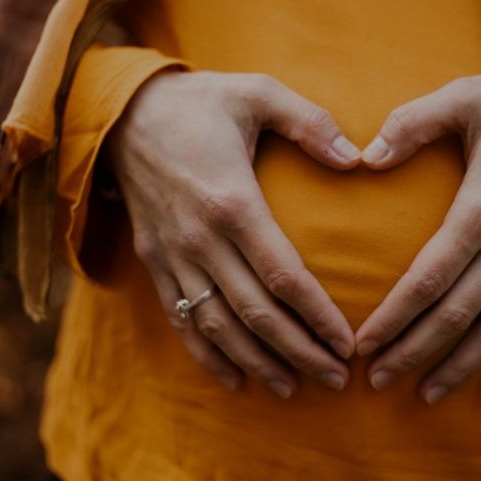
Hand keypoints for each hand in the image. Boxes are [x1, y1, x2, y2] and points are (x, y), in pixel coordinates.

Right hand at [108, 70, 362, 397]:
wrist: (122, 113)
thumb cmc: (201, 102)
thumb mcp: (257, 92)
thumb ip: (310, 122)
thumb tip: (358, 159)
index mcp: (232, 201)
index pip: (283, 276)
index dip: (318, 315)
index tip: (349, 342)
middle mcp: (200, 239)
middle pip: (255, 314)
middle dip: (299, 352)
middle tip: (337, 379)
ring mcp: (173, 256)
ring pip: (218, 327)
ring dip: (257, 363)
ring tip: (294, 388)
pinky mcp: (154, 262)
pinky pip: (180, 320)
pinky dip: (207, 356)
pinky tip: (236, 380)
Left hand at [354, 67, 480, 403]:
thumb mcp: (465, 97)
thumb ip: (411, 124)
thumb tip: (364, 156)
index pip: (429, 279)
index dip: (394, 317)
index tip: (363, 345)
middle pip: (458, 315)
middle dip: (414, 352)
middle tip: (376, 381)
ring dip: (462, 365)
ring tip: (428, 395)